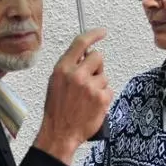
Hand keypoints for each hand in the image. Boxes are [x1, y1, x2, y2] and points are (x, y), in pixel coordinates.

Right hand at [34, 28, 111, 163]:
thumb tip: (84, 55)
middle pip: (98, 57)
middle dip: (96, 66)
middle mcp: (77, 74)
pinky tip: (93, 105)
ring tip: (87, 97)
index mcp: (63, 68)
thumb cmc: (58, 109)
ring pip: (104, 76)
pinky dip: (103, 97)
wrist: (61, 132)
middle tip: (89, 79)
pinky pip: (108, 89)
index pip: (81, 43)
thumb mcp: (56, 82)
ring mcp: (90, 86)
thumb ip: (70, 67)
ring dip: (99, 84)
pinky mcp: (102, 97)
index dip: (94, 34)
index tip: (102, 32)